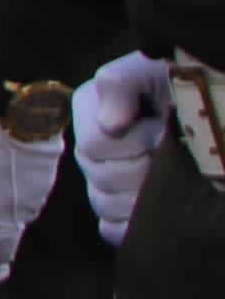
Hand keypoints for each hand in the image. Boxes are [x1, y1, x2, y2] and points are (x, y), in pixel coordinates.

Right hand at [74, 53, 173, 250]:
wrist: (207, 112)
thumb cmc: (181, 88)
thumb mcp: (152, 70)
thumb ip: (121, 82)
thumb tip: (111, 124)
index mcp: (91, 114)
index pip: (93, 144)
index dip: (132, 140)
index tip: (161, 126)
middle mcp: (91, 150)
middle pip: (100, 177)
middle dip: (144, 167)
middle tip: (171, 153)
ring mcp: (103, 184)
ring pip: (105, 204)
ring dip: (143, 195)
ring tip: (172, 177)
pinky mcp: (119, 213)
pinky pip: (111, 229)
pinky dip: (133, 225)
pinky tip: (159, 209)